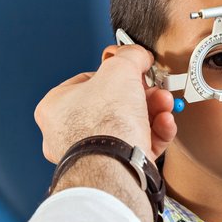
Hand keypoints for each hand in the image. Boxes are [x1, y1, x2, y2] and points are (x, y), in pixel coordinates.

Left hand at [34, 45, 176, 162]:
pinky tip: (165, 124)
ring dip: (153, 113)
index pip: (89, 81)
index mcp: (56, 107)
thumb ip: (130, 56)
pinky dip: (155, 133)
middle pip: (115, 104)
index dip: (117, 75)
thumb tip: (139, 54)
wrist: (115, 165)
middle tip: (156, 91)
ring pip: (129, 125)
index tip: (135, 72)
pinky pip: (138, 145)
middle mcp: (68, 132)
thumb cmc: (103, 122)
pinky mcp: (115, 167)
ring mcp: (93, 152)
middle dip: (143, 96)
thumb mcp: (119, 69)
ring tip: (165, 106)